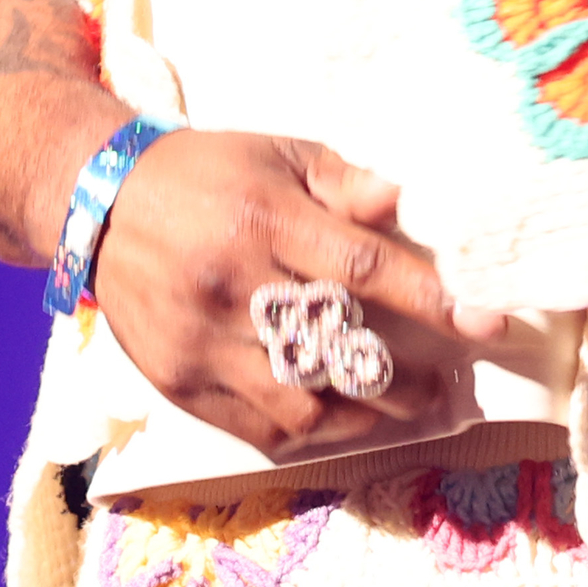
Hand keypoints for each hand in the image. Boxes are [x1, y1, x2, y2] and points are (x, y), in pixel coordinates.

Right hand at [87, 129, 504, 459]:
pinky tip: (346, 420)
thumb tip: (404, 203)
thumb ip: (343, 181)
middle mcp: (234, 286)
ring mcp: (204, 344)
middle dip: (409, 377)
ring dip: (368, 415)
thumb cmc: (207, 173)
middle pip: (338, 350)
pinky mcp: (181, 383)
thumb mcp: (277, 153)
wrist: (100, 201)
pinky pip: (260, 430)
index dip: (431, 300)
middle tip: (452, 381)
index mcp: (263, 219)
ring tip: (407, 406)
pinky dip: (313, 433)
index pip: (362, 269)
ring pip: (304, 405)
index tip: (487, 321)